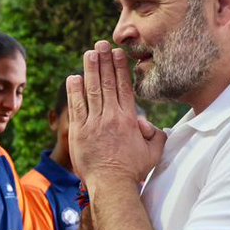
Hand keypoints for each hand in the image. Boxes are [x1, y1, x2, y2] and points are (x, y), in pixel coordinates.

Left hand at [66, 40, 164, 185]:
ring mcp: (94, 123)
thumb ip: (156, 135)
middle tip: (101, 44)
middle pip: (107, 83)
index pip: (124, 87)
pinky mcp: (79, 132)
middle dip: (104, 61)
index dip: (120, 68)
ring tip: (89, 53)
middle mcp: (111, 117)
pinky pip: (77, 107)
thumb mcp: (154, 152)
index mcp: (128, 119)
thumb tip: (149, 124)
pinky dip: (75, 91)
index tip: (117, 54)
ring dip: (90, 70)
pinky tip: (74, 77)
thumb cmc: (133, 171)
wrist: (112, 185)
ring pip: (92, 91)